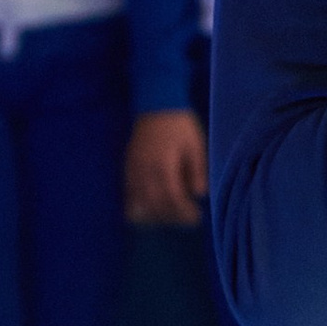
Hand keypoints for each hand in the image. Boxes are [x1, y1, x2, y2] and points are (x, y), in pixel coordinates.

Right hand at [126, 105, 208, 225]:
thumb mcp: (196, 145)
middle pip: (155, 204)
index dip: (184, 211)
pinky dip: (138, 207)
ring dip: (156, 215)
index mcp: (163, 165)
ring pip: (140, 202)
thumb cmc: (180, 124)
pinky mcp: (127, 168)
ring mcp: (133, 170)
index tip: (196, 217)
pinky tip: (150, 212)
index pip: (172, 197)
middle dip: (172, 216)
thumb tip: (199, 194)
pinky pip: (129, 194)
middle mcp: (145, 170)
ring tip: (172, 217)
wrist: (155, 104)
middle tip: (188, 220)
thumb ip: (197, 170)